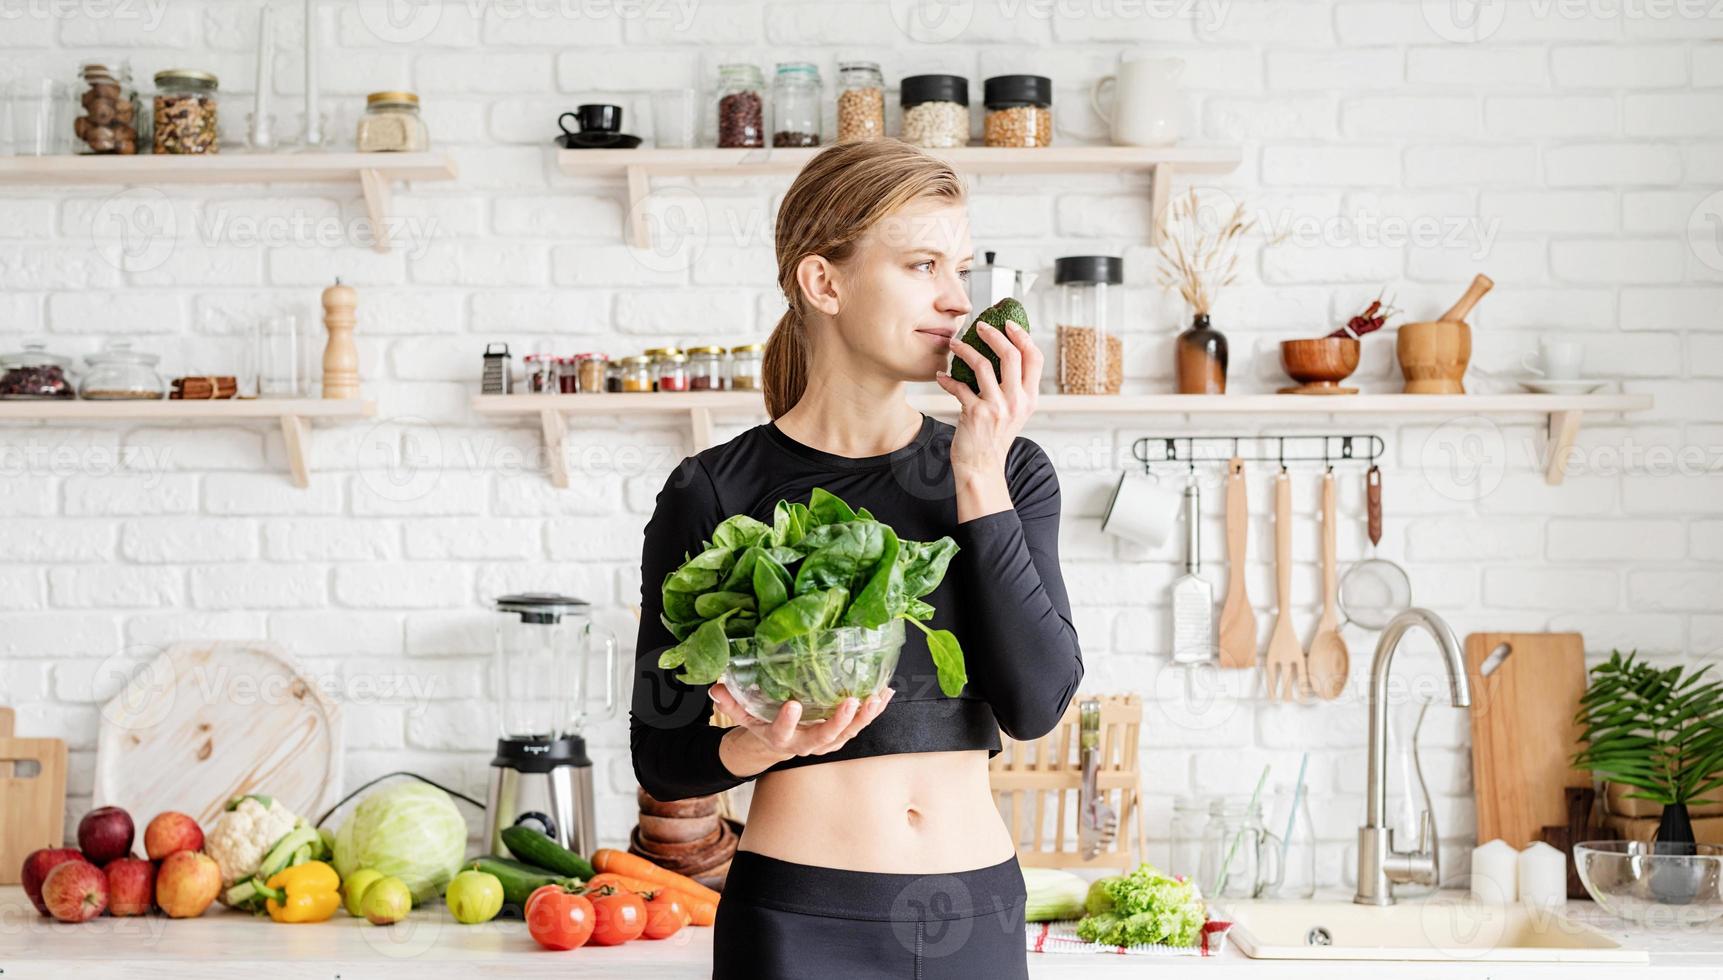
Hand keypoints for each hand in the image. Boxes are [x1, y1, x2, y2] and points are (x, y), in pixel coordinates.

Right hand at [710, 682, 893, 760]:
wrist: (777, 744)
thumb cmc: (761, 723)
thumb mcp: (742, 715)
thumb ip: (730, 702)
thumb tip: (715, 687)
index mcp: (779, 738)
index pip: (781, 733)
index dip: (786, 722)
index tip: (792, 705)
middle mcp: (805, 744)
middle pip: (824, 738)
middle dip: (838, 722)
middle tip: (850, 703)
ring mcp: (826, 741)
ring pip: (847, 733)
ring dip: (863, 717)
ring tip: (875, 698)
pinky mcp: (841, 734)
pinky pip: (860, 724)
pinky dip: (874, 711)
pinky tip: (886, 694)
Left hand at [934, 320, 1042, 513]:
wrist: (982, 468)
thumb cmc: (994, 438)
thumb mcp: (1014, 413)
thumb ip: (1014, 388)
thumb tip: (1002, 354)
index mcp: (1030, 398)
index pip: (1035, 358)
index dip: (1023, 336)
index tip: (1008, 324)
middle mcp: (1018, 401)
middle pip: (1011, 355)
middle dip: (993, 334)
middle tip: (979, 326)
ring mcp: (998, 408)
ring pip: (983, 365)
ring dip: (965, 350)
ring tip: (954, 345)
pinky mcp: (976, 414)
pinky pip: (959, 386)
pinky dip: (946, 379)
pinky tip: (940, 377)